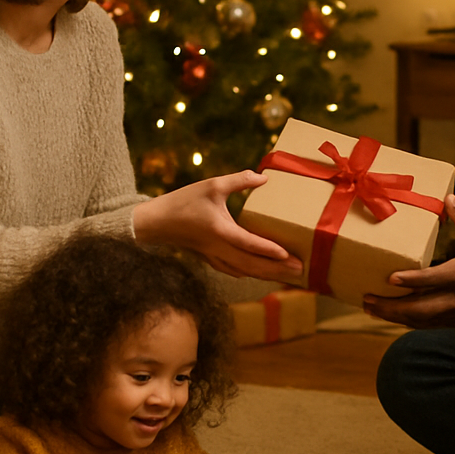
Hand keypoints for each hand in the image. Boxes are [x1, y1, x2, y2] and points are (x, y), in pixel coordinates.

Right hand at [131, 171, 301, 280]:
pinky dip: (248, 273)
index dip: (268, 250)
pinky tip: (256, 274)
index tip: (287, 254)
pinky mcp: (209, 258)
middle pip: (251, 264)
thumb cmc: (183, 201)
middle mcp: (218, 247)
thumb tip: (264, 178)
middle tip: (299, 270)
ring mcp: (213, 256)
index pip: (248, 243)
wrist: (155, 222)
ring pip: (244, 270)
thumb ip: (239, 180)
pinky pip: (233, 270)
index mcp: (220, 230)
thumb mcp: (212, 185)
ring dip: (266, 274)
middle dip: (276, 269)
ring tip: (287, 275)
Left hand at [362, 196, 454, 327]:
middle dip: (391, 307)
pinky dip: (410, 322)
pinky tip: (395, 316)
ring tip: (371, 309)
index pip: (434, 280)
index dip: (411, 280)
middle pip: (420, 309)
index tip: (389, 278)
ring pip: (422, 321)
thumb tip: (448, 199)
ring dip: (395, 317)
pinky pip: (430, 325)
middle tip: (366, 299)